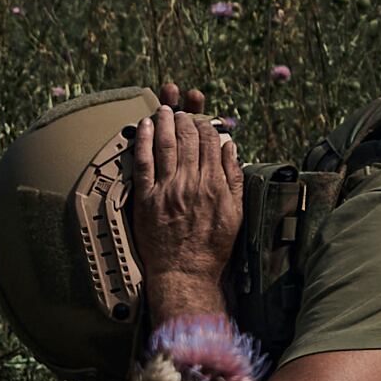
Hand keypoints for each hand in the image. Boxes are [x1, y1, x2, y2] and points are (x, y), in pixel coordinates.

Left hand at [121, 86, 242, 296]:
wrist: (185, 271)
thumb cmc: (213, 247)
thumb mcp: (236, 213)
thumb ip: (234, 178)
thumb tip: (231, 149)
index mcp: (215, 185)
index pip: (211, 144)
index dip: (207, 127)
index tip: (204, 121)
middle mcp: (191, 183)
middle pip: (187, 139)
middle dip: (185, 119)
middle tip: (182, 109)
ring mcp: (167, 189)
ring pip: (166, 145)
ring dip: (165, 123)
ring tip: (164, 109)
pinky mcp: (146, 198)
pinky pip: (144, 162)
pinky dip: (144, 141)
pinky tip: (145, 127)